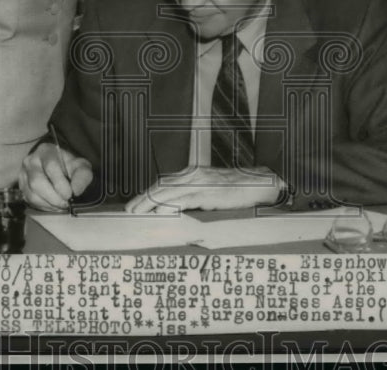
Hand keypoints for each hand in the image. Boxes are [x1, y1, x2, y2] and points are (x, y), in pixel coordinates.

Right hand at [19, 142, 93, 211]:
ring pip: (31, 193)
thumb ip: (82, 176)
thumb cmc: (69, 166)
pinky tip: (53, 206)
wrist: (58, 168)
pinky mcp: (21, 187)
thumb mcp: (81, 167)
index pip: (50, 166)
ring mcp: (23, 174)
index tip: (69, 194)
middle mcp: (31, 161)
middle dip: (53, 197)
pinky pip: (29, 200)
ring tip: (61, 205)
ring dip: (48, 203)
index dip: (60, 182)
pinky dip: (43, 206)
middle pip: (37, 181)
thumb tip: (76, 191)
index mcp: (46, 151)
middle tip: (65, 204)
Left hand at [124, 166, 281, 213]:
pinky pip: (183, 199)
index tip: (135, 204)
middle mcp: (192, 175)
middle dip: (143, 199)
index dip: (147, 194)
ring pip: (168, 192)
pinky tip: (160, 212)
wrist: (257, 184)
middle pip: (161, 186)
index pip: (163, 184)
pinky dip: (169, 205)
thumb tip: (174, 210)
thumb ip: (192, 198)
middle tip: (129, 210)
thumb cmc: (234, 189)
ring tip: (138, 212)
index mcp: (192, 174)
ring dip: (151, 202)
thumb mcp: (208, 192)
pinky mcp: (207, 192)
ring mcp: (199, 182)